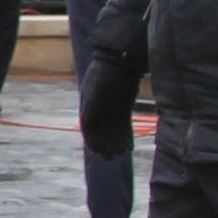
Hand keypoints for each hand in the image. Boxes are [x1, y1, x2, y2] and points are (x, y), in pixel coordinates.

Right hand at [75, 46, 139, 160]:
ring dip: (118, 141)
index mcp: (88, 104)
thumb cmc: (105, 76)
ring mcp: (112, 106)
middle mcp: (99, 107)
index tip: (99, 153)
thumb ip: (90, 111)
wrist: (120, 61)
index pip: (89, 128)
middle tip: (113, 157)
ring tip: (123, 152)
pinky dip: (126, 134)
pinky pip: (124, 123)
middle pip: (102, 131)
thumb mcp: (95, 94)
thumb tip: (87, 128)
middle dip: (107, 144)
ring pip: (114, 129)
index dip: (93, 142)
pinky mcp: (124, 105)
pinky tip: (130, 144)